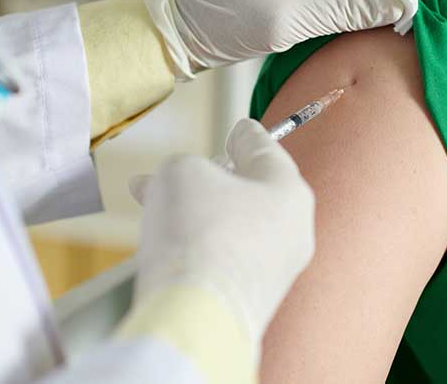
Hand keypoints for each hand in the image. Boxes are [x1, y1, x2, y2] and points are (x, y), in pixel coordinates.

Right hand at [129, 119, 314, 346]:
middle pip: (249, 193)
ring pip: (235, 228)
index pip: (267, 151)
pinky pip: (226, 260)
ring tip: (153, 204)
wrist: (197, 318)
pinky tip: (166, 245)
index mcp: (291, 191)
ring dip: (196, 214)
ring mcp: (277, 271)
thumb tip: (175, 183)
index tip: (240, 129)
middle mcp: (294, 231)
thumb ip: (184, 168)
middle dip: (209, 179)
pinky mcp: (253, 302)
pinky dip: (199, 247)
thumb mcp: (182, 173)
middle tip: (176, 172)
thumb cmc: (199, 230)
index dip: (247, 136)